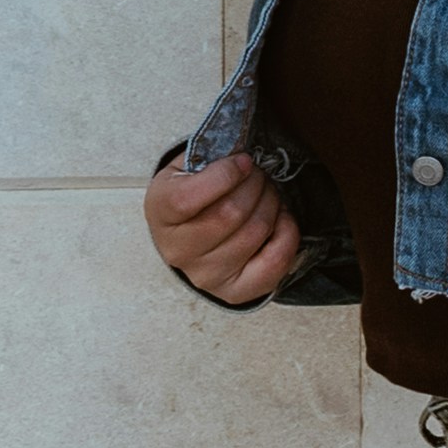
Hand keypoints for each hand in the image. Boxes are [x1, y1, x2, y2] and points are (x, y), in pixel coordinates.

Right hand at [145, 147, 301, 305]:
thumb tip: (243, 156)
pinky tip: (281, 218)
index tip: (243, 161)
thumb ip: (208, 158)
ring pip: (254, 232)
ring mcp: (207, 275)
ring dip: (272, 204)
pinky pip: (274, 263)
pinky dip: (287, 234)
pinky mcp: (235, 291)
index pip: (188, 198)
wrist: (188, 237)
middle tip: (260, 175)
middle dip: (255, 184)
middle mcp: (179, 250)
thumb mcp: (185, 169)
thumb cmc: (190, 197)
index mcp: (160, 212)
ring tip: (268, 193)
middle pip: (230, 214)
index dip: (225, 175)